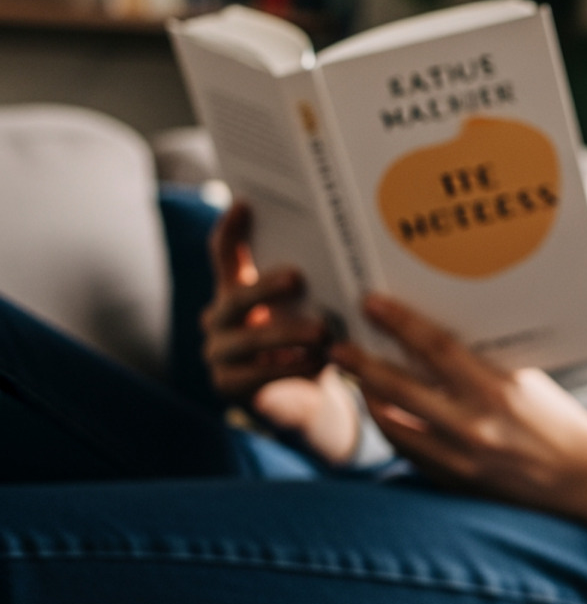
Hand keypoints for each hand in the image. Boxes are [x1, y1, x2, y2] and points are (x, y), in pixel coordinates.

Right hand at [203, 201, 358, 463]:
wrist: (306, 400)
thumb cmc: (310, 342)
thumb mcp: (313, 307)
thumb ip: (316, 283)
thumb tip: (350, 247)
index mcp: (238, 290)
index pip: (224, 254)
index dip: (231, 229)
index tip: (245, 203)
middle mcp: (220, 318)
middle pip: (235, 297)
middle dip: (266, 286)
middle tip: (297, 277)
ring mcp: (220, 354)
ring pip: (248, 339)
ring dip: (287, 334)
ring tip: (322, 332)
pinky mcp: (229, 386)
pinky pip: (257, 376)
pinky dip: (290, 367)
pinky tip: (319, 362)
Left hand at [330, 295, 586, 541]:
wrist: (580, 475)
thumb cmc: (555, 417)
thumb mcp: (525, 378)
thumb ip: (482, 361)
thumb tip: (436, 335)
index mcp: (497, 389)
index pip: (436, 348)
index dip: (399, 323)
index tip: (371, 304)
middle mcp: (474, 425)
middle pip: (400, 389)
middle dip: (363, 364)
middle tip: (338, 346)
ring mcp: (460, 459)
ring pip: (393, 425)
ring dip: (370, 399)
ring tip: (357, 379)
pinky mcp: (454, 482)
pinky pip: (408, 453)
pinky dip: (392, 429)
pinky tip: (384, 413)